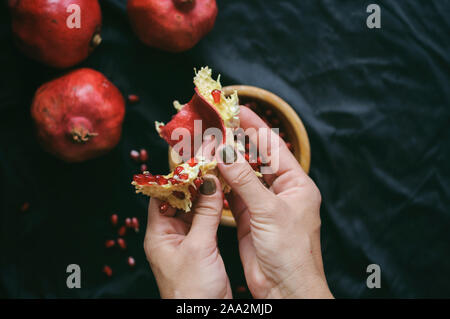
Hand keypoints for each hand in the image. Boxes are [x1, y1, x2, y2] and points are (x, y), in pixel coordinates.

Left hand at [144, 175, 231, 298]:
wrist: (205, 316)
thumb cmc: (192, 290)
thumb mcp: (199, 247)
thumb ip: (206, 214)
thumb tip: (211, 184)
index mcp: (159, 235)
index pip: (161, 197)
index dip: (175, 180)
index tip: (192, 165)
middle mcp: (169, 236)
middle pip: (178, 202)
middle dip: (193, 185)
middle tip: (209, 167)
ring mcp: (185, 242)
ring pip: (193, 211)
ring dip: (204, 197)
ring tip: (218, 178)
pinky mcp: (200, 248)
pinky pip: (203, 222)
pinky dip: (212, 210)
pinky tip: (223, 200)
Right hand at [217, 106, 332, 298]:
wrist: (286, 289)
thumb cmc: (290, 252)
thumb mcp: (269, 211)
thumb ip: (245, 181)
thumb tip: (226, 154)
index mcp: (296, 184)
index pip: (274, 147)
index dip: (255, 127)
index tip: (237, 110)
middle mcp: (281, 191)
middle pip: (256, 159)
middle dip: (237, 143)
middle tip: (216, 126)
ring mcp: (264, 204)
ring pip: (242, 177)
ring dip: (226, 164)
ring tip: (207, 146)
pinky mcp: (249, 218)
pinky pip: (233, 195)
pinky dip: (221, 184)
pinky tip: (208, 173)